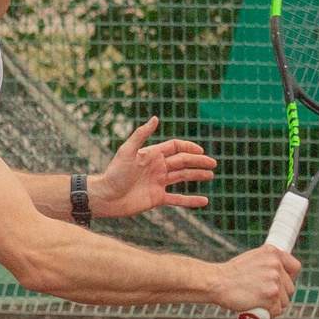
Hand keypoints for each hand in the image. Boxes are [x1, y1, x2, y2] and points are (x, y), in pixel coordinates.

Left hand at [89, 117, 215, 216]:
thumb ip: (141, 135)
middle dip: (198, 161)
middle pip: (183, 162)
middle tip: (213, 163)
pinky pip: (178, 199)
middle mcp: (157, 168)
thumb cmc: (113, 173)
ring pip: (182, 178)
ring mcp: (158, 183)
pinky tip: (204, 201)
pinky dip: (191, 200)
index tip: (201, 151)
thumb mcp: (127, 151)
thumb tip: (155, 118)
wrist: (105, 197)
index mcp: (152, 155)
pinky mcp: (157, 198)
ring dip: (197, 176)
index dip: (189, 147)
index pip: (175, 147)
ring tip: (211, 175)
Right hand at [208, 244, 298, 316]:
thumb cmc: (230, 274)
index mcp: (272, 252)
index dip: (290, 278)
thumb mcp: (252, 259)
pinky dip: (268, 314)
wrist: (216, 282)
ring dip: (274, 306)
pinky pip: (276, 311)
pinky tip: (259, 312)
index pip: (295, 267)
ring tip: (258, 304)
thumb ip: (267, 263)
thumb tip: (278, 273)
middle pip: (289, 288)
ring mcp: (274, 281)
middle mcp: (276, 265)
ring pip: (284, 301)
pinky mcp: (270, 297)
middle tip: (263, 297)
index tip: (282, 284)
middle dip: (279, 295)